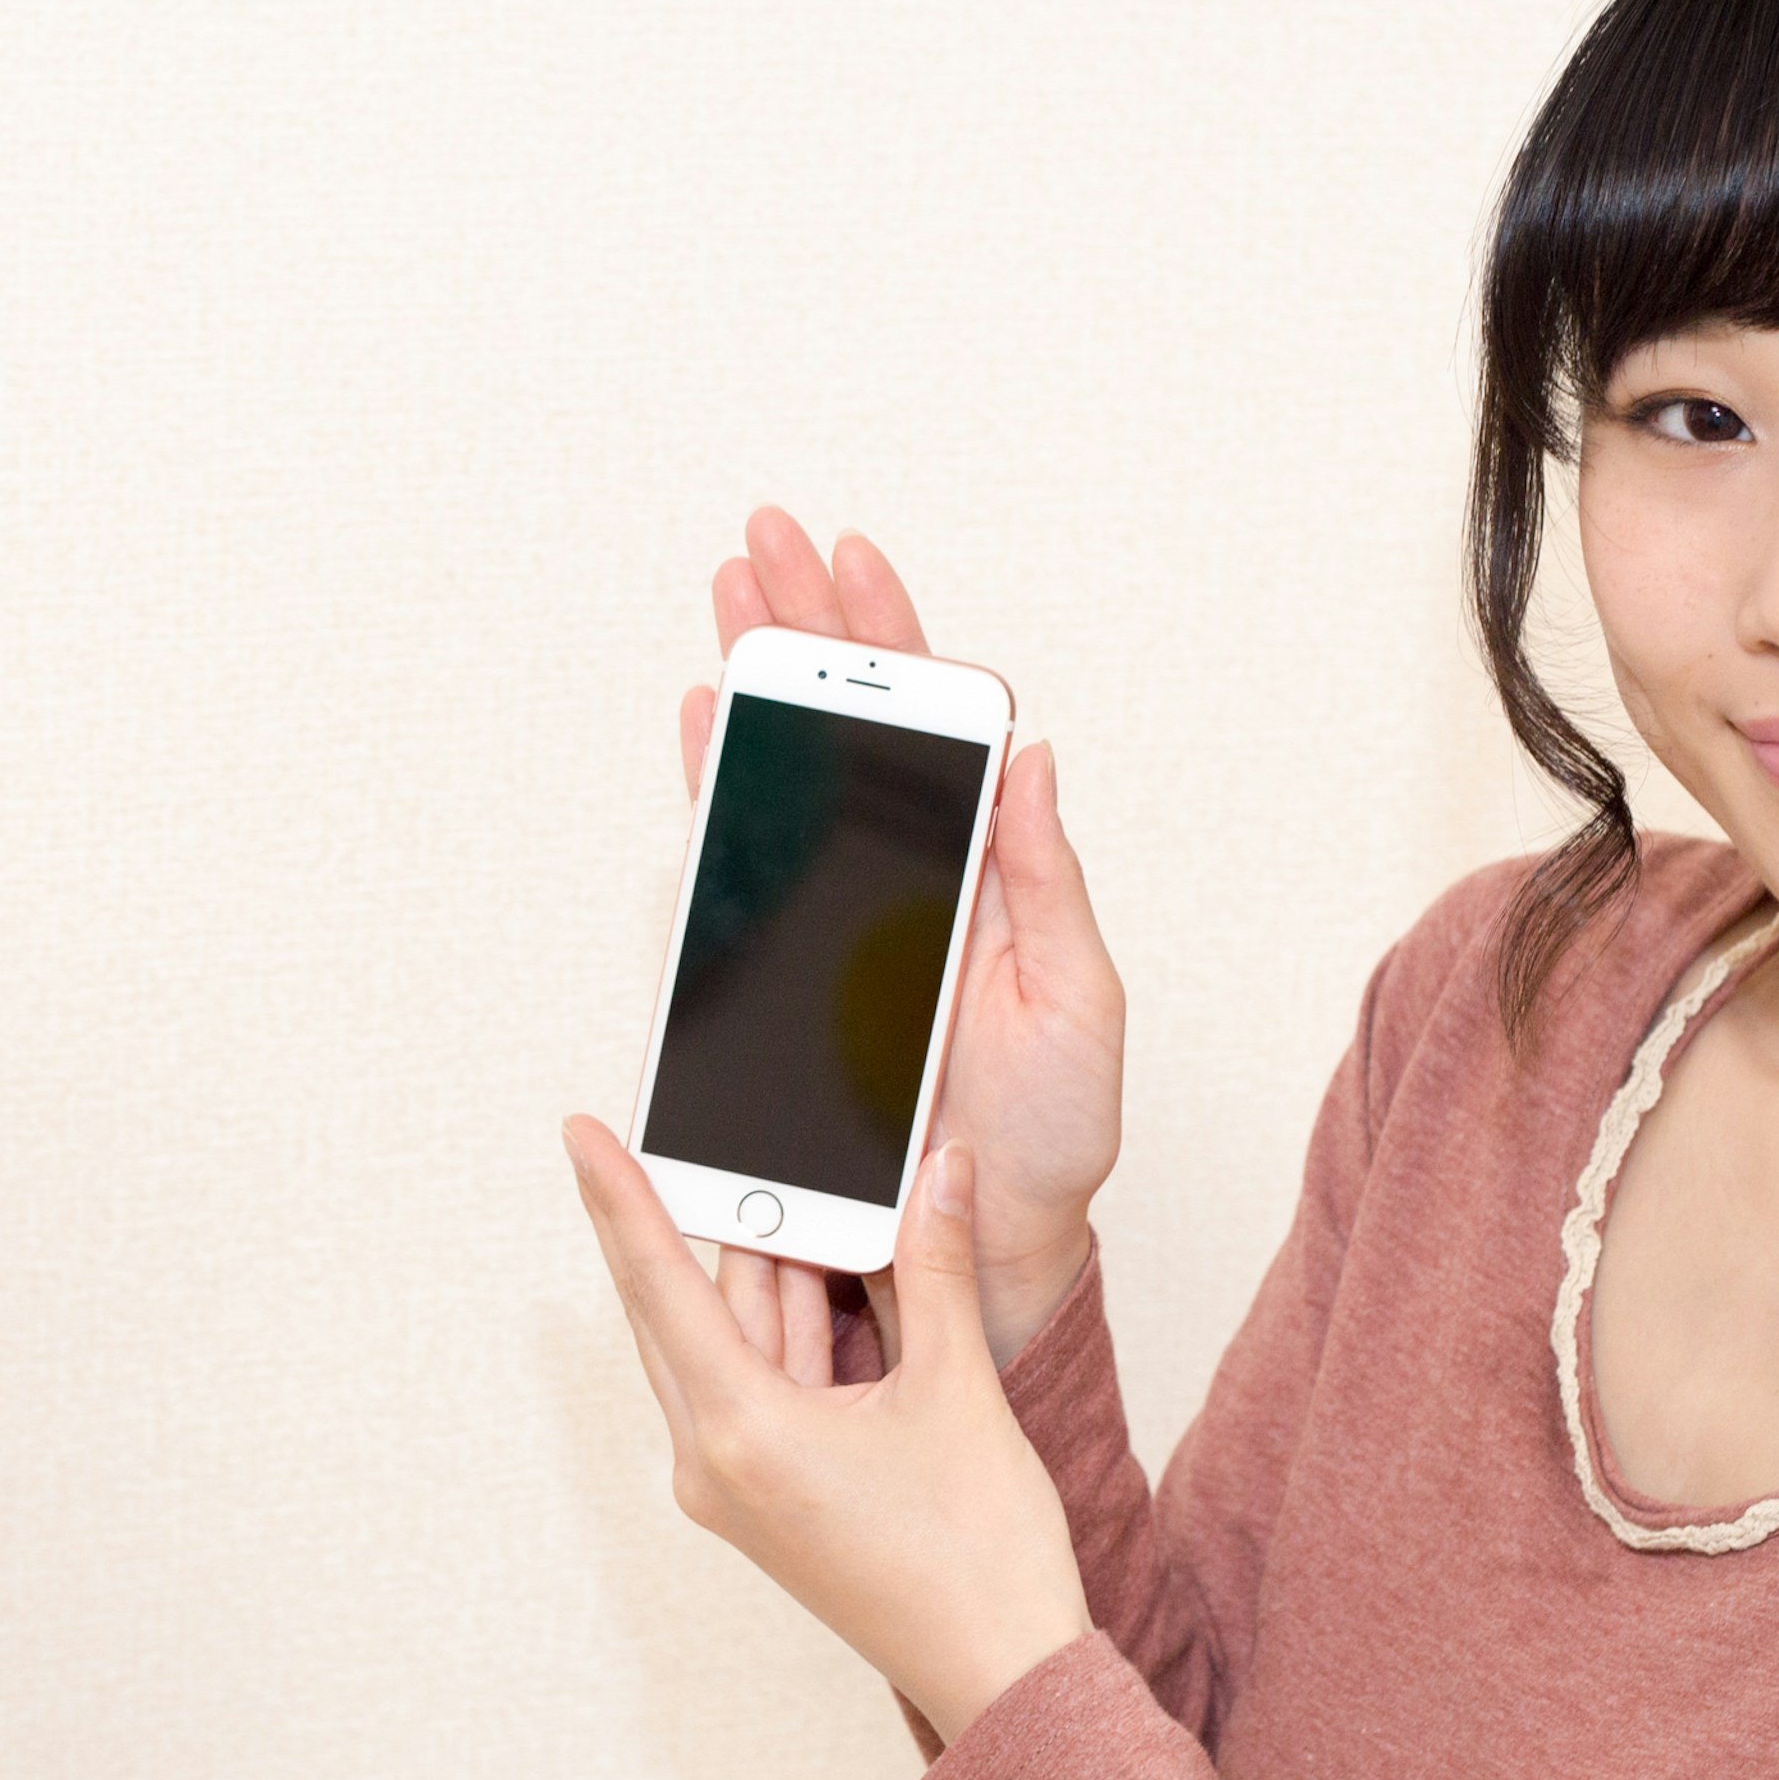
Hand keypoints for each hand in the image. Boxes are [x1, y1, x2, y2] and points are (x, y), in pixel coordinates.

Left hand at [566, 1121, 1092, 1743]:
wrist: (1002, 1675)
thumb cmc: (977, 1558)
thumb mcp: (956, 1389)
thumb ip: (934, 1269)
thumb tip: (938, 1173)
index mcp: (739, 1434)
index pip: (659, 1285)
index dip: (619, 1197)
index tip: (581, 1134)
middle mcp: (715, 1463)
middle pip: (681, 1309)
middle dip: (700, 1219)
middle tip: (685, 1133)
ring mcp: (738, 1484)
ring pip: (727, 1344)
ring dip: (764, 1273)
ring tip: (794, 1187)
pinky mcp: (769, 1496)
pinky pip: (758, 1383)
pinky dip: (788, 1327)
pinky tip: (823, 1269)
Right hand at [680, 507, 1124, 1361]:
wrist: (989, 1240)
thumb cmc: (1051, 1134)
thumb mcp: (1078, 998)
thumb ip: (1049, 879)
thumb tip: (1033, 756)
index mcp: (990, 870)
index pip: (937, 730)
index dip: (897, 641)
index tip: (859, 559)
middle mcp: (912, 879)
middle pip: (850, 729)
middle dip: (807, 627)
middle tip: (765, 539)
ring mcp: (847, 920)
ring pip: (791, 779)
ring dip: (756, 686)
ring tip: (726, 600)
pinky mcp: (796, 976)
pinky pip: (747, 872)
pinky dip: (720, 793)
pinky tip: (700, 726)